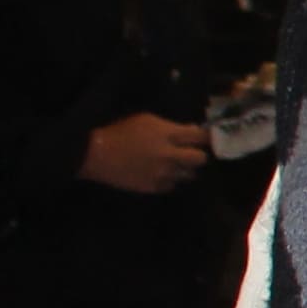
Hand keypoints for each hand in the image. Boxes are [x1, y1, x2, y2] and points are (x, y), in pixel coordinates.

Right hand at [83, 113, 211, 193]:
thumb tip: (192, 129)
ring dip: (185, 169)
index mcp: (168, 135)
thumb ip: (171, 126)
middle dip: (199, 155)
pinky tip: (162, 174)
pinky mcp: (154, 187)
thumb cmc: (120, 132)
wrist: (96, 155)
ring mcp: (163, 174)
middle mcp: (170, 155)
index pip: (200, 137)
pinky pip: (172, 185)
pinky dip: (170, 180)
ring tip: (175, 164)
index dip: (207, 137)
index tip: (209, 138)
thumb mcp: (147, 120)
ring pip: (189, 175)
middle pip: (201, 159)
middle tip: (192, 153)